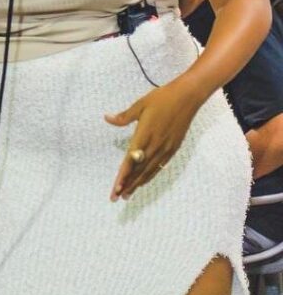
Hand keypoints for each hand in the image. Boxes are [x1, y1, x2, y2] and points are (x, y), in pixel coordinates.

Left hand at [105, 80, 203, 200]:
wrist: (188, 97)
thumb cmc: (162, 99)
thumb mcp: (140, 105)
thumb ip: (124, 116)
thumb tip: (107, 118)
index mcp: (144, 136)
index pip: (130, 161)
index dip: (123, 176)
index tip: (116, 188)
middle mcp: (155, 146)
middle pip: (139, 171)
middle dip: (127, 185)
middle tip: (117, 197)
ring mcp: (166, 149)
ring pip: (150, 171)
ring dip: (138, 183)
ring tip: (128, 194)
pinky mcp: (173, 148)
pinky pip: (160, 166)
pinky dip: (150, 175)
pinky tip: (144, 180)